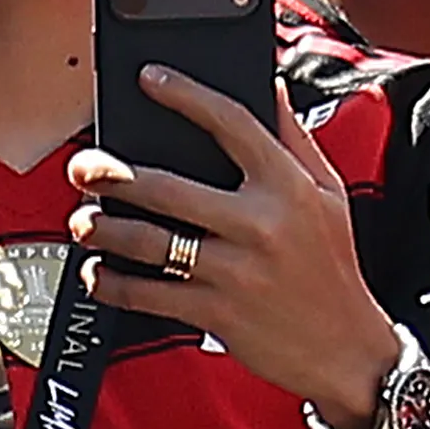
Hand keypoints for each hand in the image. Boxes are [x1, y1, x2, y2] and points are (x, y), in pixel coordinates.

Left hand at [67, 66, 403, 428]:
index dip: (185, 95)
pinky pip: (147, 294)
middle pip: (167, 187)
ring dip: (102, 229)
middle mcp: (260, 223)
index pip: (232, 124)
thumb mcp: (330, 194)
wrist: (347, 349)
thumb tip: (271, 87)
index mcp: (289, 186)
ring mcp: (235, 270)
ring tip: (83, 222)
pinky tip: (98, 272)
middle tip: (84, 167)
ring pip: (148, 241)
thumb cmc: (332, 268)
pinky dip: (112, 283)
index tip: (149, 79)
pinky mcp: (215, 311)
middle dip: (112, 174)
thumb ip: (296, 140)